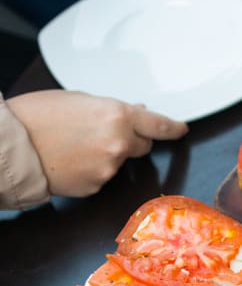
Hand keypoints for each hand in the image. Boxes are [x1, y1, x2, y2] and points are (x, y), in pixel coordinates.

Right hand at [7, 90, 187, 197]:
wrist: (11, 146)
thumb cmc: (37, 116)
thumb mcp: (78, 100)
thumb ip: (112, 109)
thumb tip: (136, 112)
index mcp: (119, 116)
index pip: (160, 125)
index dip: (173, 128)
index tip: (180, 129)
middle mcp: (120, 143)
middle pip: (143, 145)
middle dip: (132, 139)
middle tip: (103, 132)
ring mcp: (110, 168)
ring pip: (120, 161)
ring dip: (108, 154)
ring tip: (75, 145)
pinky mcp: (97, 186)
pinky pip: (103, 176)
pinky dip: (93, 170)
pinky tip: (71, 160)